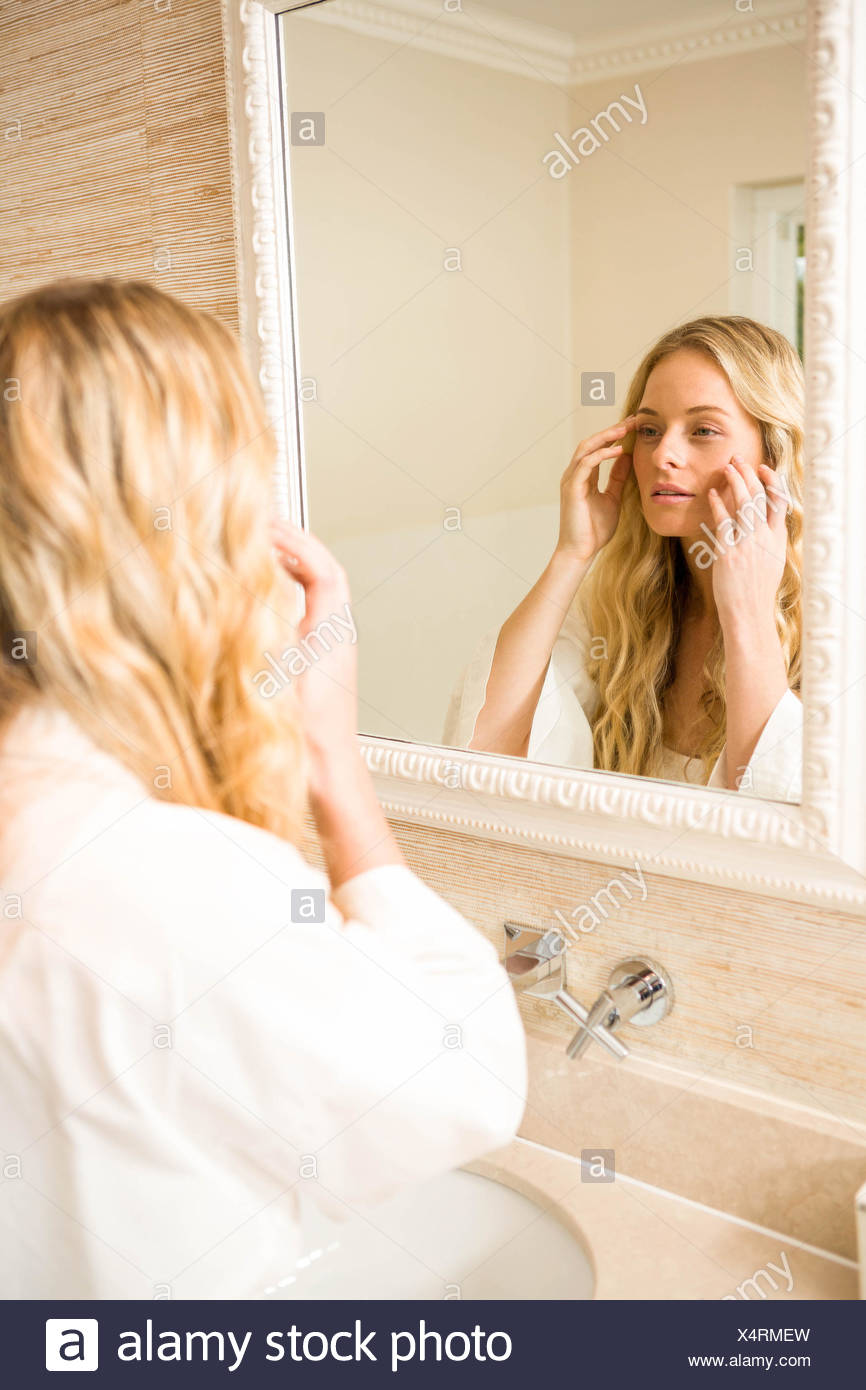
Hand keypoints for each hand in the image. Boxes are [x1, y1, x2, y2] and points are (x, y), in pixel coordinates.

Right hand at [270, 518, 358, 781]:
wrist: (327, 774)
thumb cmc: (305, 737)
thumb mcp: (273, 680)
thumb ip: (256, 637)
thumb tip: (235, 599)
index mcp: (330, 633)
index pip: (322, 570)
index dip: (295, 543)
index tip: (266, 526)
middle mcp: (336, 636)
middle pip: (324, 573)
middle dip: (295, 545)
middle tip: (263, 525)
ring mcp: (331, 649)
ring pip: (320, 593)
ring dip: (294, 567)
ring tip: (263, 549)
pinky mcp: (321, 664)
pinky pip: (310, 612)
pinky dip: (290, 593)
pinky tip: (264, 594)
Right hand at [557, 416, 634, 563]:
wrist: (581, 552)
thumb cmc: (595, 530)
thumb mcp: (613, 498)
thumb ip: (617, 478)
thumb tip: (627, 457)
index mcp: (583, 476)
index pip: (598, 448)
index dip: (615, 435)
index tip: (634, 426)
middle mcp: (575, 474)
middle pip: (592, 442)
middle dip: (613, 429)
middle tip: (633, 420)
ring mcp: (571, 480)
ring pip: (586, 448)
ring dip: (607, 436)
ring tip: (626, 428)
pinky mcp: (572, 488)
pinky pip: (587, 463)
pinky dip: (602, 454)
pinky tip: (618, 450)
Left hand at [707, 456, 788, 634]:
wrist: (748, 614)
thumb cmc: (756, 591)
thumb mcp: (771, 562)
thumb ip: (768, 540)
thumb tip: (763, 523)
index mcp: (777, 539)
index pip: (778, 501)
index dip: (771, 480)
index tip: (762, 467)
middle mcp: (764, 538)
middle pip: (759, 496)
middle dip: (748, 474)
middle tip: (737, 459)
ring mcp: (747, 544)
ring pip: (743, 503)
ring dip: (734, 481)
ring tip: (726, 467)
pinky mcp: (729, 553)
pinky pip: (723, 521)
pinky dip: (717, 504)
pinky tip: (711, 494)